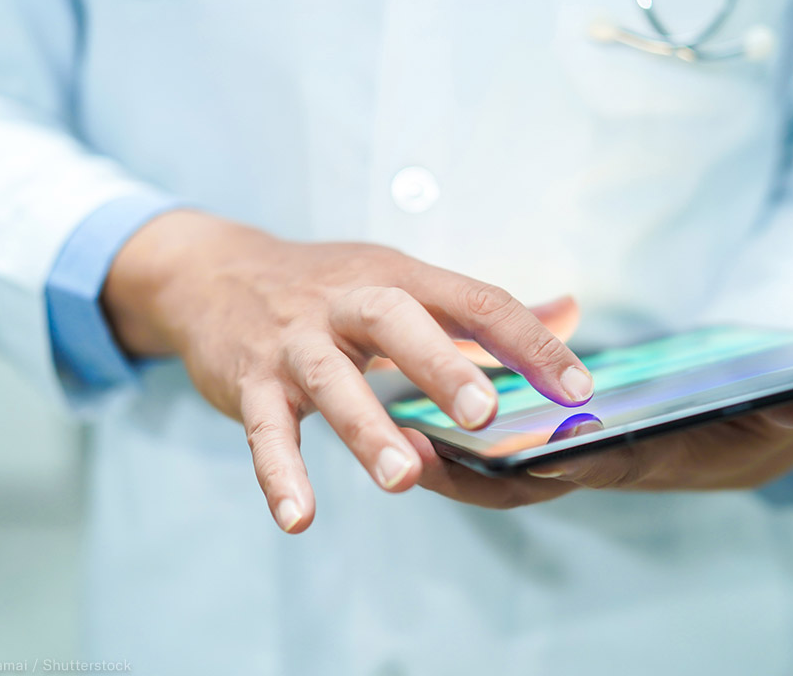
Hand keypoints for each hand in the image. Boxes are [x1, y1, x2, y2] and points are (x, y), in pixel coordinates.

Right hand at [100, 210, 593, 532]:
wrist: (215, 274)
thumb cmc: (327, 287)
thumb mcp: (402, 281)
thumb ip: (483, 309)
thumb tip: (571, 313)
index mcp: (397, 276)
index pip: (474, 300)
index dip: (528, 343)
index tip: (577, 388)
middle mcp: (347, 302)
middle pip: (397, 321)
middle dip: (441, 366)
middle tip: (485, 415)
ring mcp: (295, 343)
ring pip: (330, 380)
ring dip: (366, 428)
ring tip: (403, 477)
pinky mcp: (250, 383)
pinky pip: (264, 430)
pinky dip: (279, 474)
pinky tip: (299, 517)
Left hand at [407, 393, 792, 507]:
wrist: (753, 434)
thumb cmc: (765, 423)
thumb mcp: (788, 413)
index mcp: (648, 457)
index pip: (594, 466)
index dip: (550, 463)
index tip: (501, 455)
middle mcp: (602, 463)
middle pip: (526, 482)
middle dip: (470, 476)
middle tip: (412, 453)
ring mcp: (578, 454)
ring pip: (500, 470)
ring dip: (450, 458)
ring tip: (394, 431)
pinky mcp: (564, 435)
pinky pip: (500, 444)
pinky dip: (462, 437)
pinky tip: (420, 405)